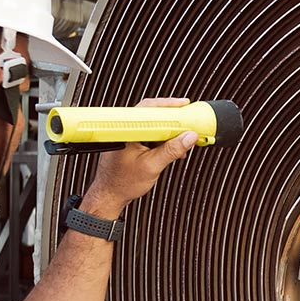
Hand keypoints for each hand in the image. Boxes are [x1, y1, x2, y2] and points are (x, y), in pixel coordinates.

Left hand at [80, 97, 200, 217]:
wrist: (110, 195)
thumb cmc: (122, 183)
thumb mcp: (152, 166)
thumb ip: (172, 150)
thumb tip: (189, 137)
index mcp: (127, 131)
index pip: (148, 109)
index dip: (168, 105)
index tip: (184, 106)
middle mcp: (126, 130)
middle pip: (152, 114)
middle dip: (172, 118)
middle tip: (188, 120)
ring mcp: (128, 136)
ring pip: (153, 125)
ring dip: (169, 131)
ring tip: (182, 139)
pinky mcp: (132, 143)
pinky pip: (151, 135)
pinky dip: (163, 139)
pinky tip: (172, 148)